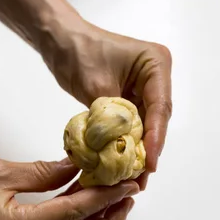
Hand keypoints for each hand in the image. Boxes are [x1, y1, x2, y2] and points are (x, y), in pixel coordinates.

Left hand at [45, 22, 172, 187]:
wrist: (60, 40)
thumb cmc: (79, 51)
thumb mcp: (97, 87)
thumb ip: (111, 119)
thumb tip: (120, 152)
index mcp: (156, 64)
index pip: (159, 107)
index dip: (155, 138)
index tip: (149, 163)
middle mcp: (155, 76)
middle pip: (156, 119)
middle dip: (148, 149)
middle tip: (142, 178)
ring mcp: (143, 88)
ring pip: (145, 125)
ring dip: (138, 150)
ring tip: (133, 178)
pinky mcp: (129, 98)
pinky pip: (131, 124)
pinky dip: (126, 142)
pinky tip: (123, 163)